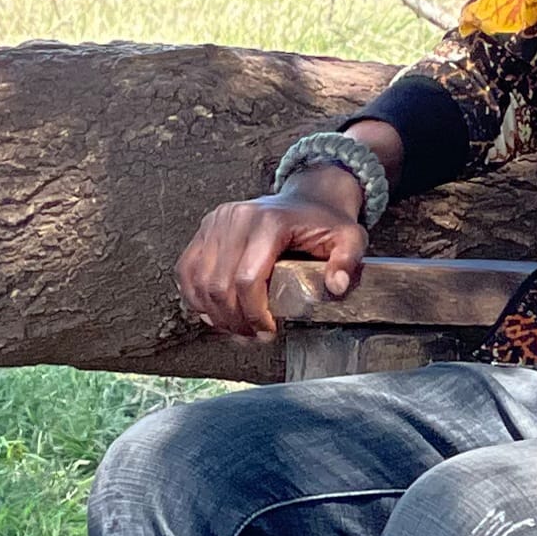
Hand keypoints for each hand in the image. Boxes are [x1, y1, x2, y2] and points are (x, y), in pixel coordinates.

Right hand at [176, 176, 368, 342]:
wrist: (308, 199)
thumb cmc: (326, 223)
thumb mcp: (350, 239)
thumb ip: (347, 262)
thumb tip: (336, 286)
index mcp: (269, 222)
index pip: (248, 279)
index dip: (254, 314)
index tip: (268, 331)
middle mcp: (236, 218)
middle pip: (219, 285)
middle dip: (235, 320)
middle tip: (254, 336)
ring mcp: (216, 222)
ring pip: (199, 281)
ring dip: (214, 314)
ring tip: (237, 329)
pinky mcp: (205, 229)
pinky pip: (186, 270)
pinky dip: (195, 297)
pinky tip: (215, 313)